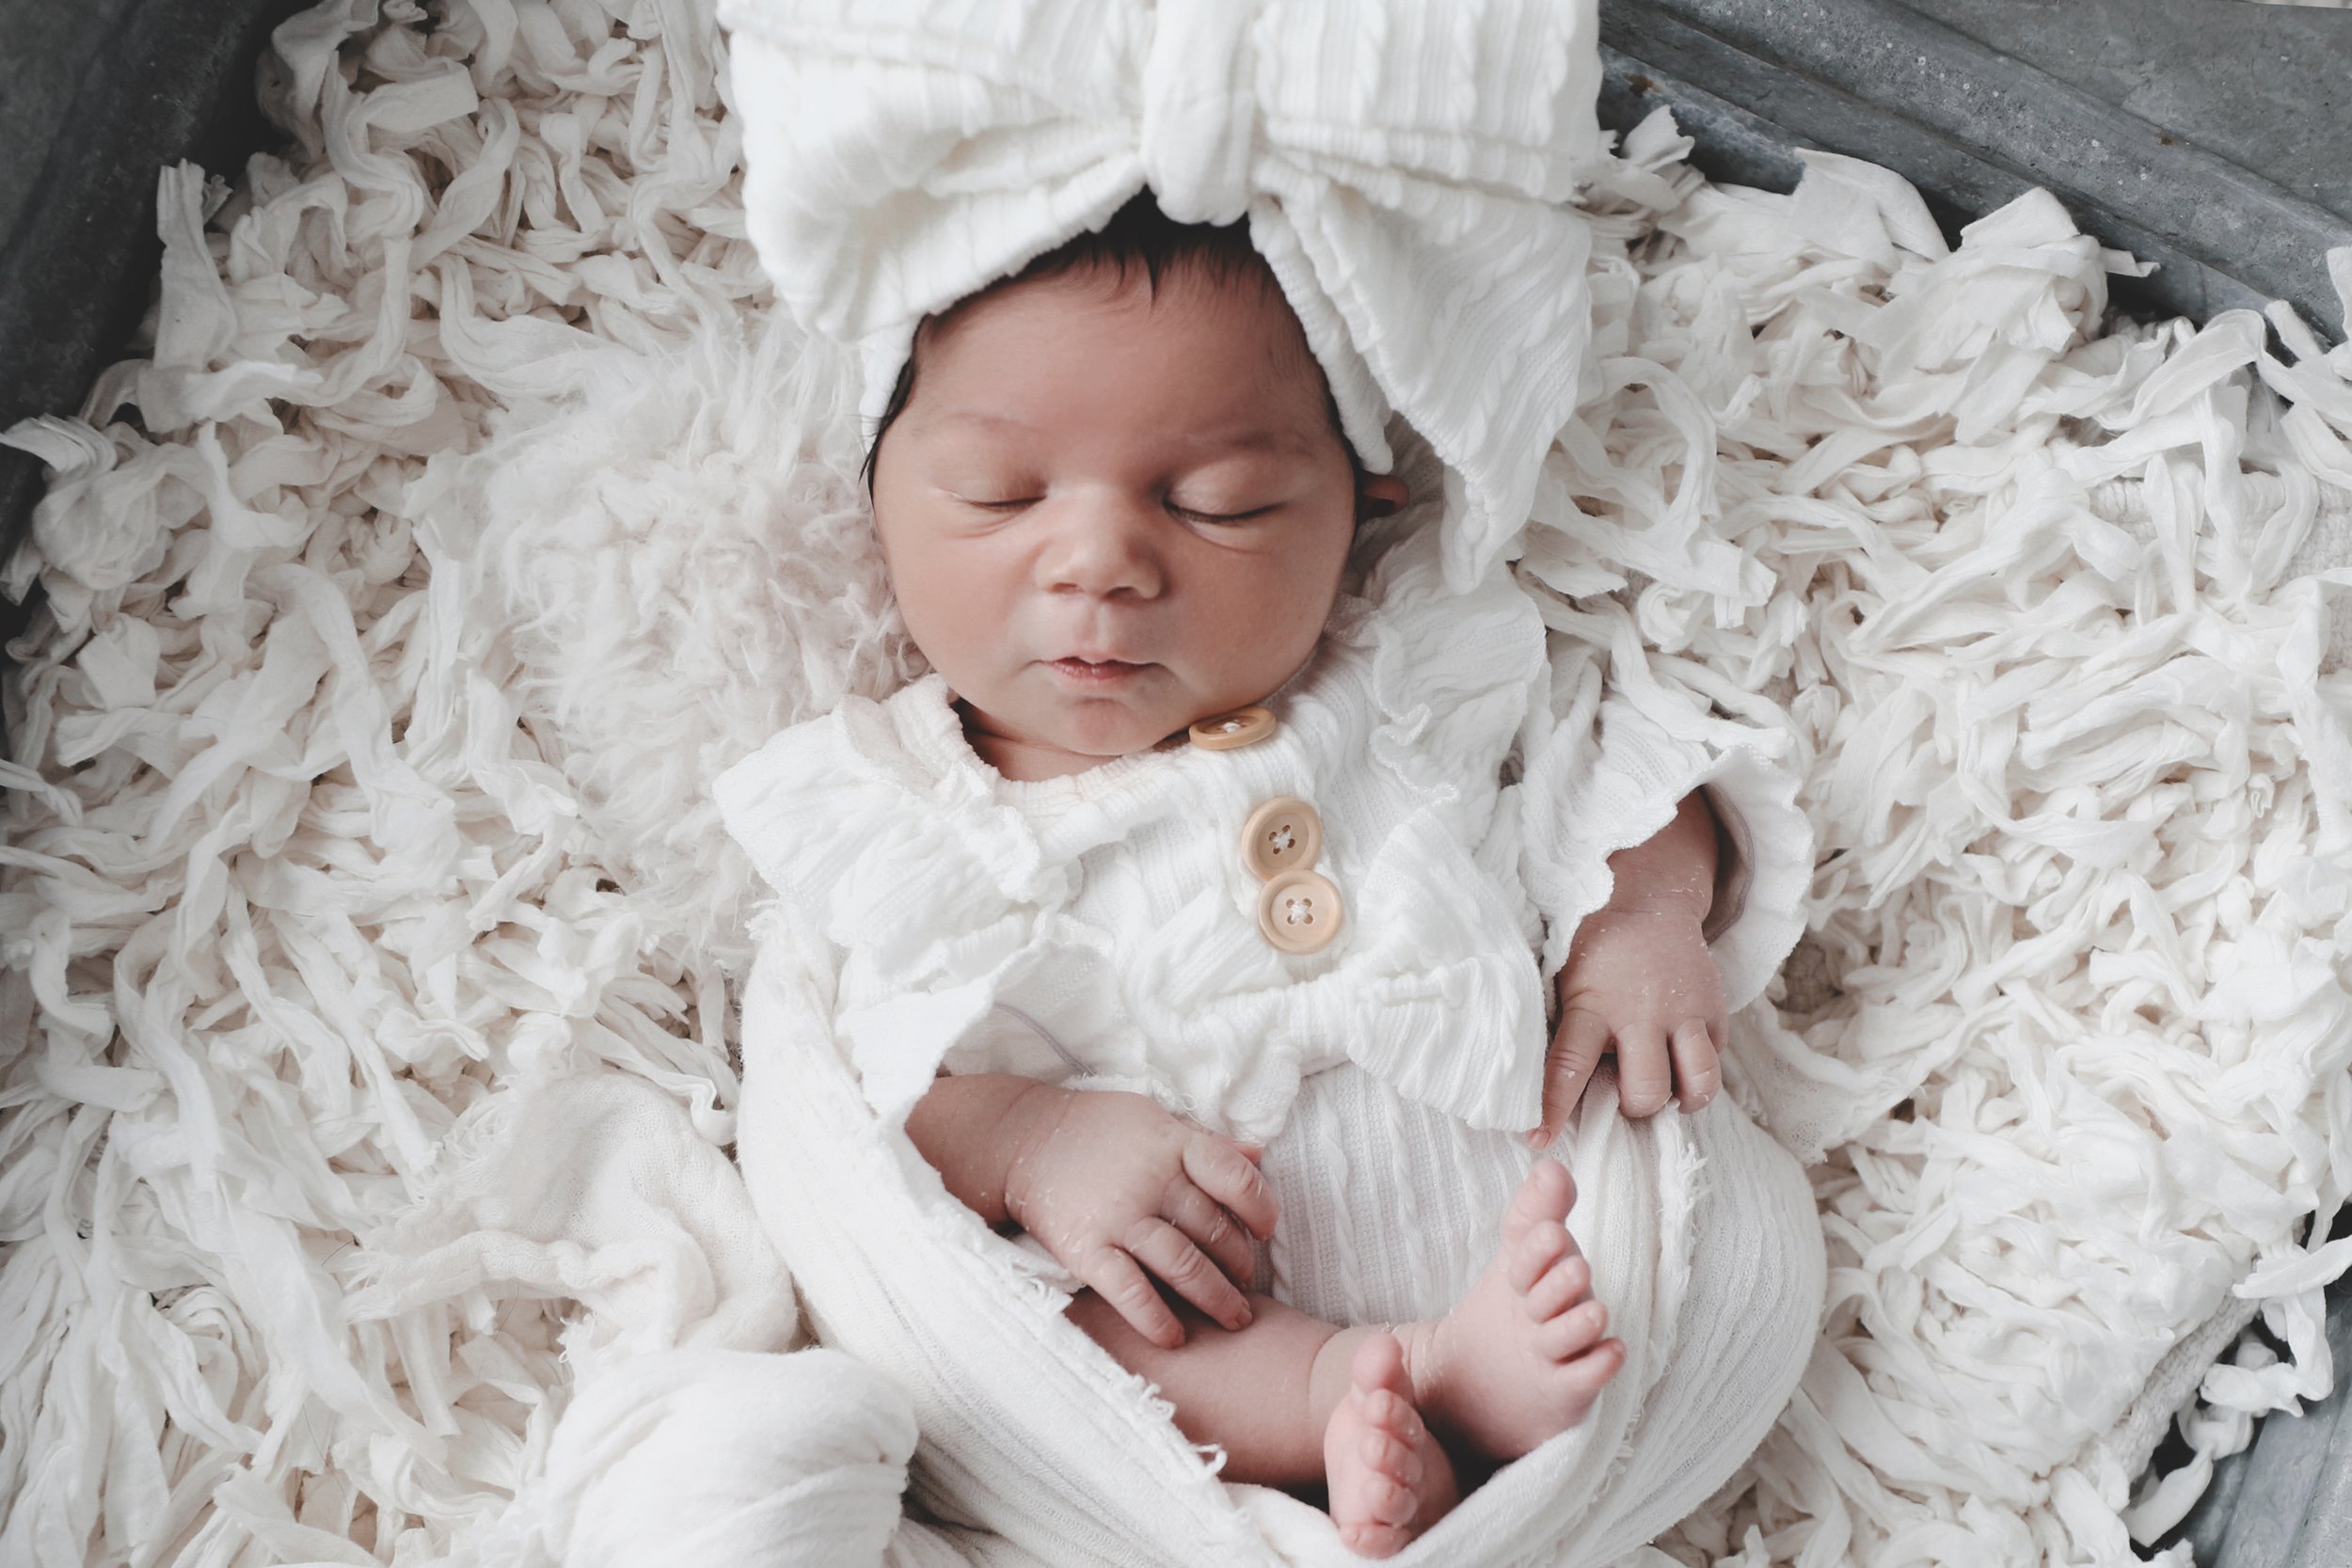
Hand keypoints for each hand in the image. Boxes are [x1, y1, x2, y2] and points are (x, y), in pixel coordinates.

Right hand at [1003, 1086, 1279, 1348]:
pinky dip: (1156, 1319)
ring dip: (1215, 1299)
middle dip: (1239, 1265)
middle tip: (1247, 1285)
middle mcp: (1151, 1180)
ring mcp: (1119, 1217)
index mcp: (1172, 1143)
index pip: (1235, 1178)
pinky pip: (1130, 1292)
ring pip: (1184, 1266)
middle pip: (1213, 1231)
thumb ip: (1206, 1142)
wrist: (1022, 1138)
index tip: (1265, 1230)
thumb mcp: (1154, 1120)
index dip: (1260, 1208)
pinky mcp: (1087, 1249)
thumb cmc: (1097, 1128)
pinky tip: (1175, 1337)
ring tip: (1234, 1319)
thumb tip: (1258, 1156)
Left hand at [1535, 905, 1727, 1139]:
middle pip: (1646, 1091)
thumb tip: (1551, 1090)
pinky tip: (1680, 1059)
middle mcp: (1641, 1013)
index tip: (1539, 1139)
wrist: (1645, 897)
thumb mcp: (1566, 981)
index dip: (1552, 1110)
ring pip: (1697, 1084)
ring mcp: (1684, 1012)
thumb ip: (1568, 1030)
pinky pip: (1715, 1062)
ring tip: (1666, 1090)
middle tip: (1626, 1094)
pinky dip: (1699, 1072)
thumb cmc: (1594, 948)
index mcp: (1592, 1005)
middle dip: (1635, 1106)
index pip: (1568, 1068)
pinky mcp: (1714, 1009)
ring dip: (1680, 1099)